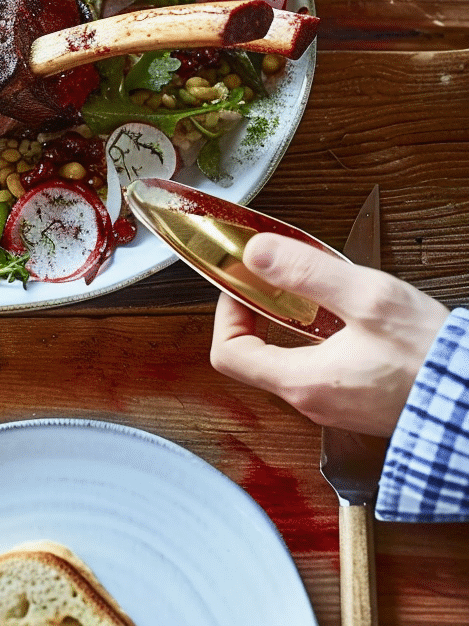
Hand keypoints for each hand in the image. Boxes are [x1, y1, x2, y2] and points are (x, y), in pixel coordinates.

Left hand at [210, 233, 449, 435]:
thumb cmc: (431, 358)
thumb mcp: (367, 299)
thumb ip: (306, 272)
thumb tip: (256, 253)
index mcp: (303, 382)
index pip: (228, 354)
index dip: (226, 313)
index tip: (243, 284)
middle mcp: (312, 401)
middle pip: (255, 356)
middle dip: (259, 311)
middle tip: (275, 279)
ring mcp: (335, 405)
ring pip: (289, 360)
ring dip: (290, 322)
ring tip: (315, 290)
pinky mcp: (357, 401)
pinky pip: (320, 367)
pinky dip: (318, 337)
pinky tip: (346, 314)